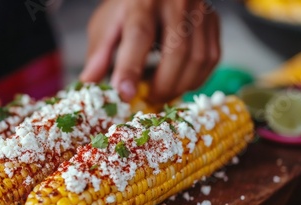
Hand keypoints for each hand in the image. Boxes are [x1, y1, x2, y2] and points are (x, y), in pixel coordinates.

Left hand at [80, 0, 219, 103]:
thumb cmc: (128, 6)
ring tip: (160, 93)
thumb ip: (99, 53)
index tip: (124, 95)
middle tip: (147, 100)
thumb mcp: (107, 23)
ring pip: (198, 58)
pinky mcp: (212, 21)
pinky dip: (195, 79)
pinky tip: (178, 82)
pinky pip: (211, 59)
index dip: (131, 68)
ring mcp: (198, 11)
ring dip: (179, 86)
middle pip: (177, 51)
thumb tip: (88, 85)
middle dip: (162, 85)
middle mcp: (175, 2)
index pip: (139, 36)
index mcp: (142, 1)